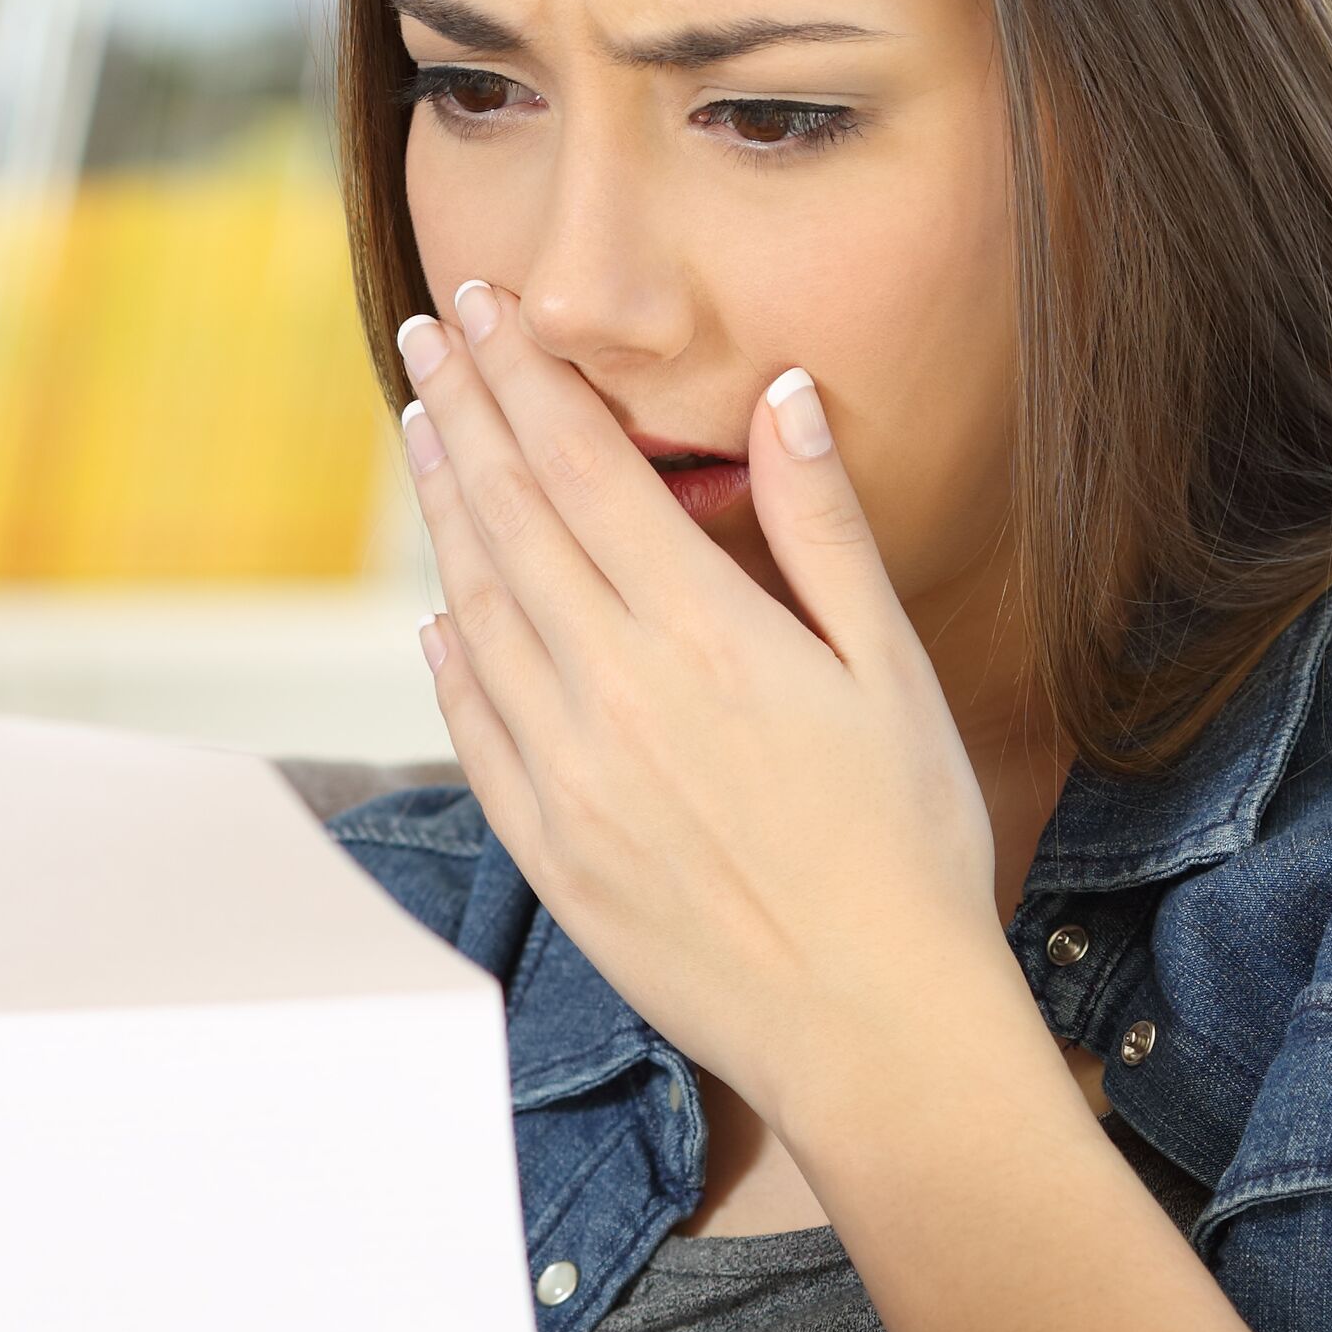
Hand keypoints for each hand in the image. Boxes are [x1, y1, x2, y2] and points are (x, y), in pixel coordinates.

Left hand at [396, 275, 1024, 1142]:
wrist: (871, 1024)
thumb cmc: (908, 844)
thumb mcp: (889, 667)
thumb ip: (822, 526)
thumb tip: (786, 394)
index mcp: (704, 629)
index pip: (584, 464)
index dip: (528, 374)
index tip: (488, 306)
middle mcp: (614, 688)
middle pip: (512, 516)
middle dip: (466, 410)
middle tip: (427, 334)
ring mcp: (567, 773)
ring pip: (475, 608)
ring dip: (445, 511)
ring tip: (423, 432)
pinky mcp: (548, 848)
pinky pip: (473, 726)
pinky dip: (447, 655)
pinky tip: (436, 612)